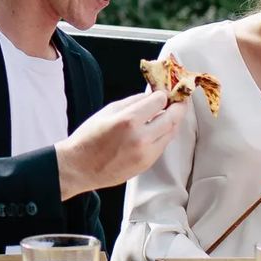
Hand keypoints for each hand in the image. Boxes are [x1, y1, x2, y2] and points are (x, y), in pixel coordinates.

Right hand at [55, 90, 185, 198]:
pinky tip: (160, 128)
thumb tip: (152, 95)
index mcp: (129, 121)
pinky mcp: (146, 165)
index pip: (159, 102)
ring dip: (174, 121)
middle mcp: (141, 138)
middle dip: (179, 106)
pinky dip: (165, 134)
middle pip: (172, 118)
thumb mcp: (108, 111)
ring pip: (171, 133)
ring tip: (173, 112)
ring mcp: (145, 154)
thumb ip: (134, 101)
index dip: (163, 95)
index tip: (163, 92)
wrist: (79, 168)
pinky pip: (162, 145)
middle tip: (181, 99)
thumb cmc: (88, 138)